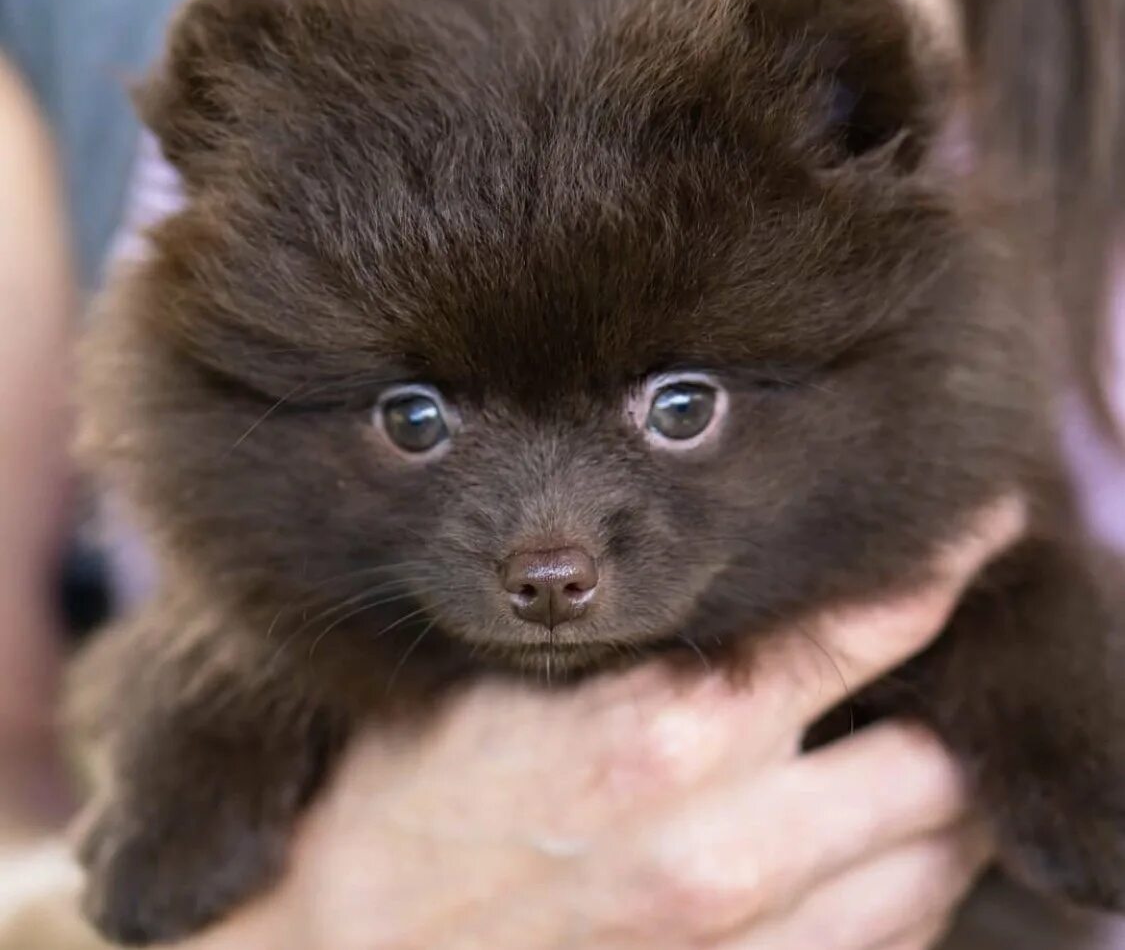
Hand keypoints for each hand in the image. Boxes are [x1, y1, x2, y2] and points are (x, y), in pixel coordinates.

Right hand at [180, 497, 1024, 949]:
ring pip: (932, 866)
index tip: (982, 529)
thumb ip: (634, 639)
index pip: (857, 632)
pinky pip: (887, 947)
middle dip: (955, 708)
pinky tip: (884, 850)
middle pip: (930, 766)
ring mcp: (742, 947)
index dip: (934, 570)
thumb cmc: (408, 805)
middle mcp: (725, 846)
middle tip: (956, 666)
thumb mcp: (510, 686)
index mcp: (666, 737)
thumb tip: (740, 587)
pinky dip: (910, 888)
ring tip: (928, 751)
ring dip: (947, 802)